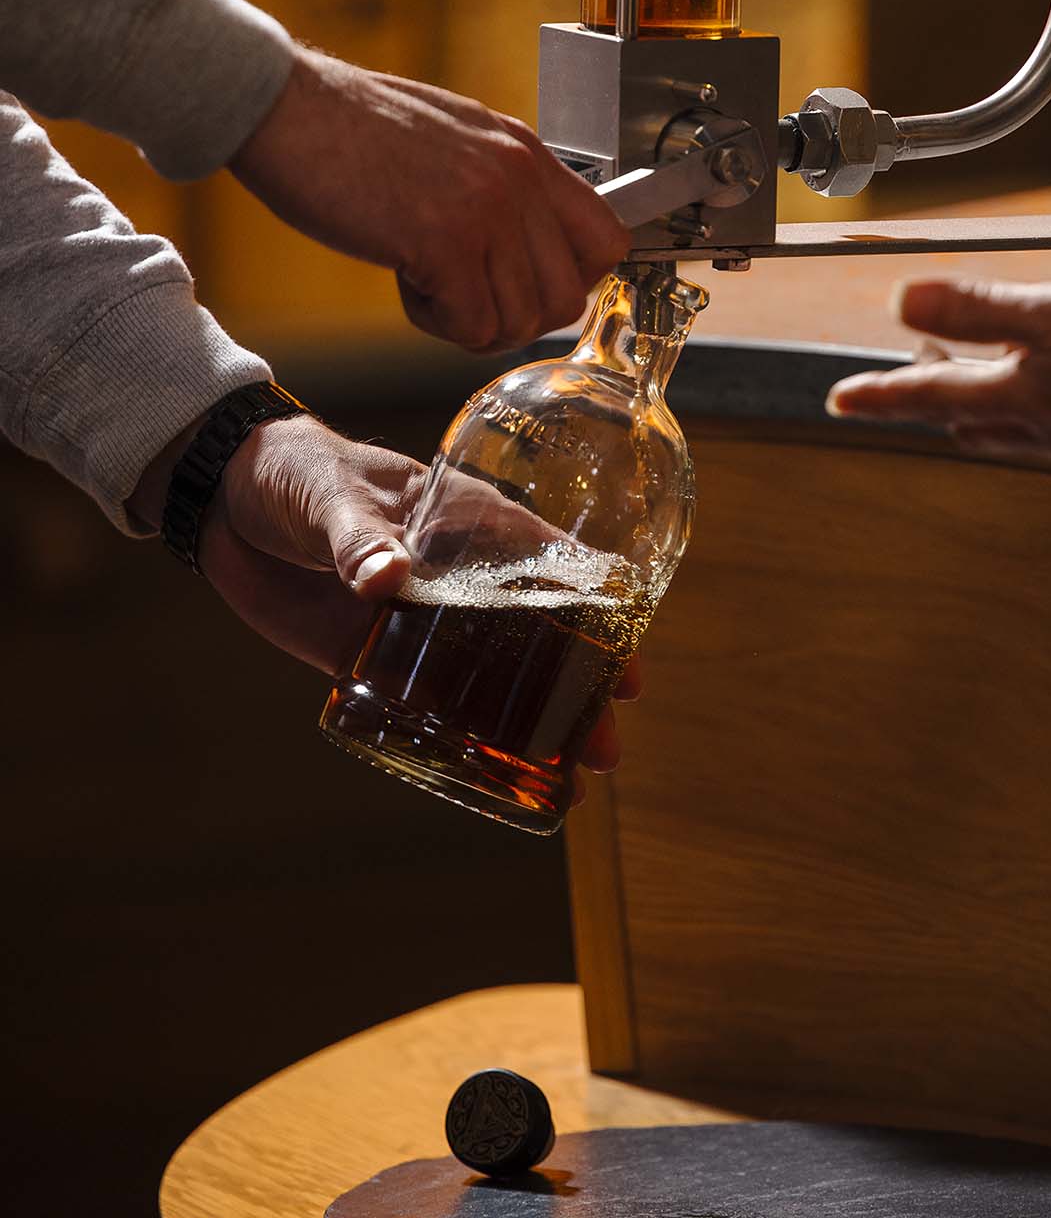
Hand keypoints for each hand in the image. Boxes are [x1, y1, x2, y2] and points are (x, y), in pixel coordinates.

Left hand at [129, 416, 634, 797]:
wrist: (223, 500)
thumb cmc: (296, 472)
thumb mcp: (332, 494)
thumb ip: (358, 536)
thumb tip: (385, 579)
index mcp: (466, 524)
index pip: (552, 566)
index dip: (599, 612)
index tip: (627, 661)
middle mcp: (455, 579)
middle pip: (535, 637)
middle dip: (576, 691)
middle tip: (606, 745)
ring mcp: (416, 622)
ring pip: (486, 679)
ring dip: (524, 726)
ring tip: (567, 777)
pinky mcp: (367, 657)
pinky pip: (420, 704)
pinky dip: (453, 739)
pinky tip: (485, 776)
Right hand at [230, 47, 628, 352]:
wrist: (285, 108)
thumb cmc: (350, 128)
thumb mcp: (455, 140)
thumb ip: (501, 188)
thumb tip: (529, 251)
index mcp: (526, 153)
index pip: (607, 240)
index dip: (572, 280)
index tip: (526, 283)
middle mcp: (519, 180)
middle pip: (566, 299)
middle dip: (515, 316)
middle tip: (464, 293)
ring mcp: (487, 210)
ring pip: (520, 322)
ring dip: (469, 320)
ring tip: (426, 278)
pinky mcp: (445, 243)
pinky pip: (473, 327)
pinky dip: (436, 322)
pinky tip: (405, 281)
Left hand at [826, 279, 1050, 470]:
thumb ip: (975, 308)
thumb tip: (902, 300)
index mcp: (1010, 396)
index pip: (924, 394)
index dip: (876, 393)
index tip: (838, 400)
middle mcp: (1031, 429)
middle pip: (958, 415)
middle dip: (924, 393)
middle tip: (905, 372)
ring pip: (997, 429)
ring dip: (968, 405)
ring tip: (963, 378)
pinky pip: (1039, 436)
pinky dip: (1019, 413)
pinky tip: (1041, 397)